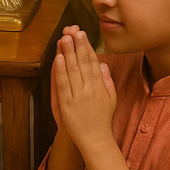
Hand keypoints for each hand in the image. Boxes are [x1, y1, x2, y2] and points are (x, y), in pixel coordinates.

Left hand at [53, 27, 115, 153]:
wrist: (95, 140)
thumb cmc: (102, 118)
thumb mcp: (111, 98)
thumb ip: (107, 80)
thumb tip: (103, 63)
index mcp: (100, 86)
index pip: (92, 62)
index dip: (86, 46)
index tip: (82, 33)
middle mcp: (90, 89)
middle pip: (82, 63)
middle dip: (77, 45)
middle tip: (72, 30)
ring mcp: (78, 96)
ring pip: (72, 71)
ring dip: (67, 53)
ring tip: (64, 38)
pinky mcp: (67, 104)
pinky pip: (63, 85)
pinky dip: (60, 71)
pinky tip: (57, 59)